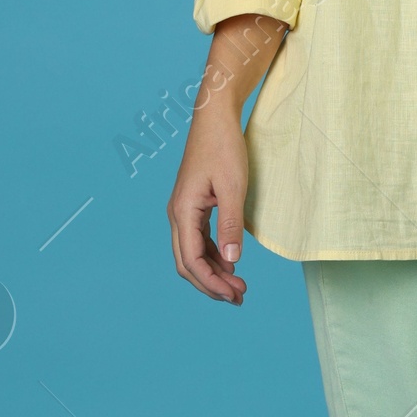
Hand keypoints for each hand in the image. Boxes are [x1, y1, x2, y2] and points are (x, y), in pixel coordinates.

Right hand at [168, 104, 251, 302]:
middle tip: (240, 297)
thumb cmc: (224, 148)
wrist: (215, 118)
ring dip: (213, 272)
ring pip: (192, 253)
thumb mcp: (233, 187)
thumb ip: (230, 225)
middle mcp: (177, 214)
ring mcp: (183, 210)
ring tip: (239, 286)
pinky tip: (231, 265)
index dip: (211, 283)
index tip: (235, 294)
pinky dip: (213, 256)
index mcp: (182, 212)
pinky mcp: (193, 206)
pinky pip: (198, 240)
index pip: (191, 260)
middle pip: (187, 263)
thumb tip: (232, 261)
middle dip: (211, 284)